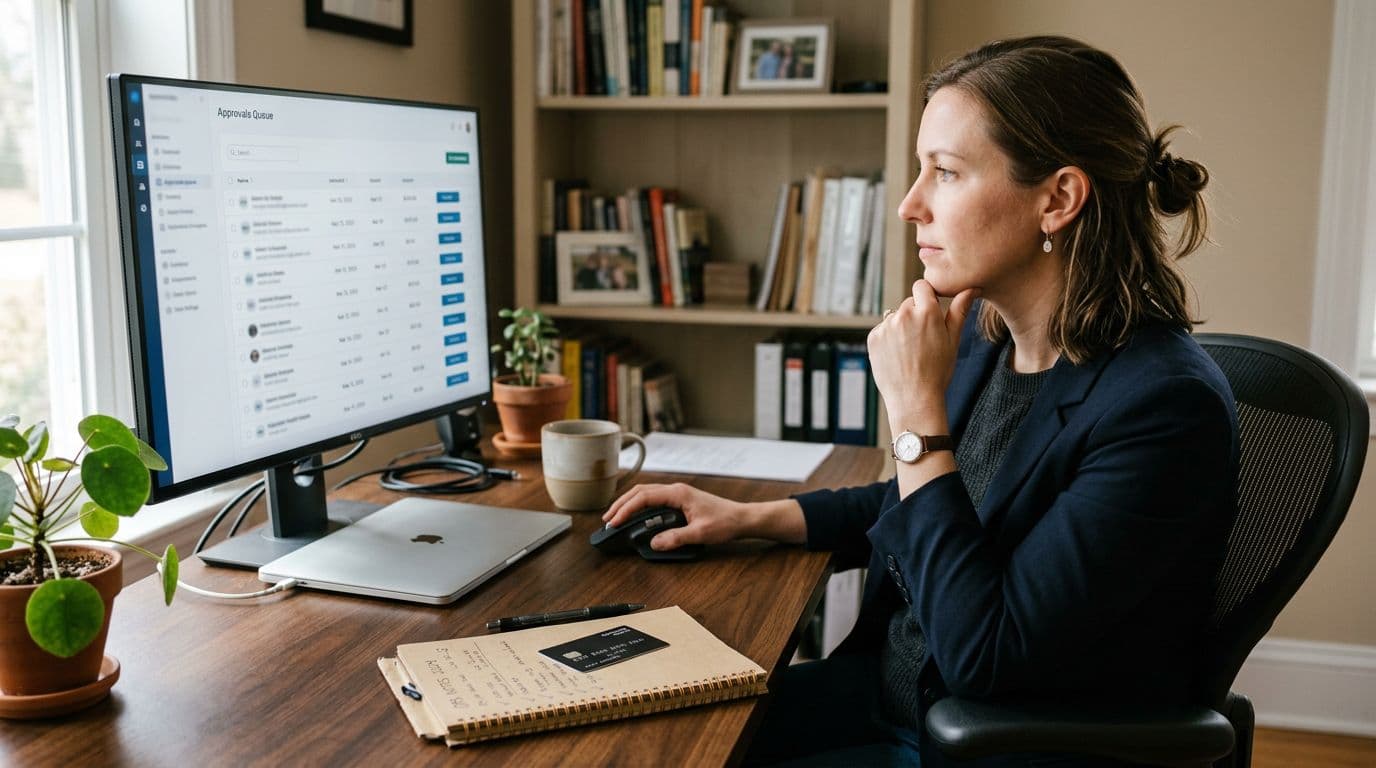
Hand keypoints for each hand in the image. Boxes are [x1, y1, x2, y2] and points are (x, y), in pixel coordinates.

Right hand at [603, 483, 748, 551]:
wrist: (741, 518)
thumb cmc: (725, 522)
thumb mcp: (700, 534)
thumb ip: (676, 538)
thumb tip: (654, 543)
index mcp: (678, 493)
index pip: (644, 497)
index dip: (626, 509)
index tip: (614, 522)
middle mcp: (675, 490)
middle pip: (640, 491)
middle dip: (621, 504)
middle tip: (607, 519)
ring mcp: (677, 494)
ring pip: (646, 493)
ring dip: (629, 504)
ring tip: (616, 517)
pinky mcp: (680, 500)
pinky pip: (654, 499)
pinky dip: (640, 506)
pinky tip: (635, 515)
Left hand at [868, 281, 978, 425]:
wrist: (914, 398)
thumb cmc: (938, 371)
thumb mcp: (953, 340)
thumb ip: (960, 310)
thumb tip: (972, 287)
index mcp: (927, 312)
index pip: (922, 286)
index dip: (927, 297)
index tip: (931, 311)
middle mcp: (904, 314)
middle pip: (909, 303)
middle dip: (916, 314)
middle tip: (923, 340)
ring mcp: (886, 326)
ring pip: (895, 317)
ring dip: (901, 326)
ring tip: (910, 350)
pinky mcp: (873, 337)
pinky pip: (882, 330)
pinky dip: (888, 338)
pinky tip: (898, 355)